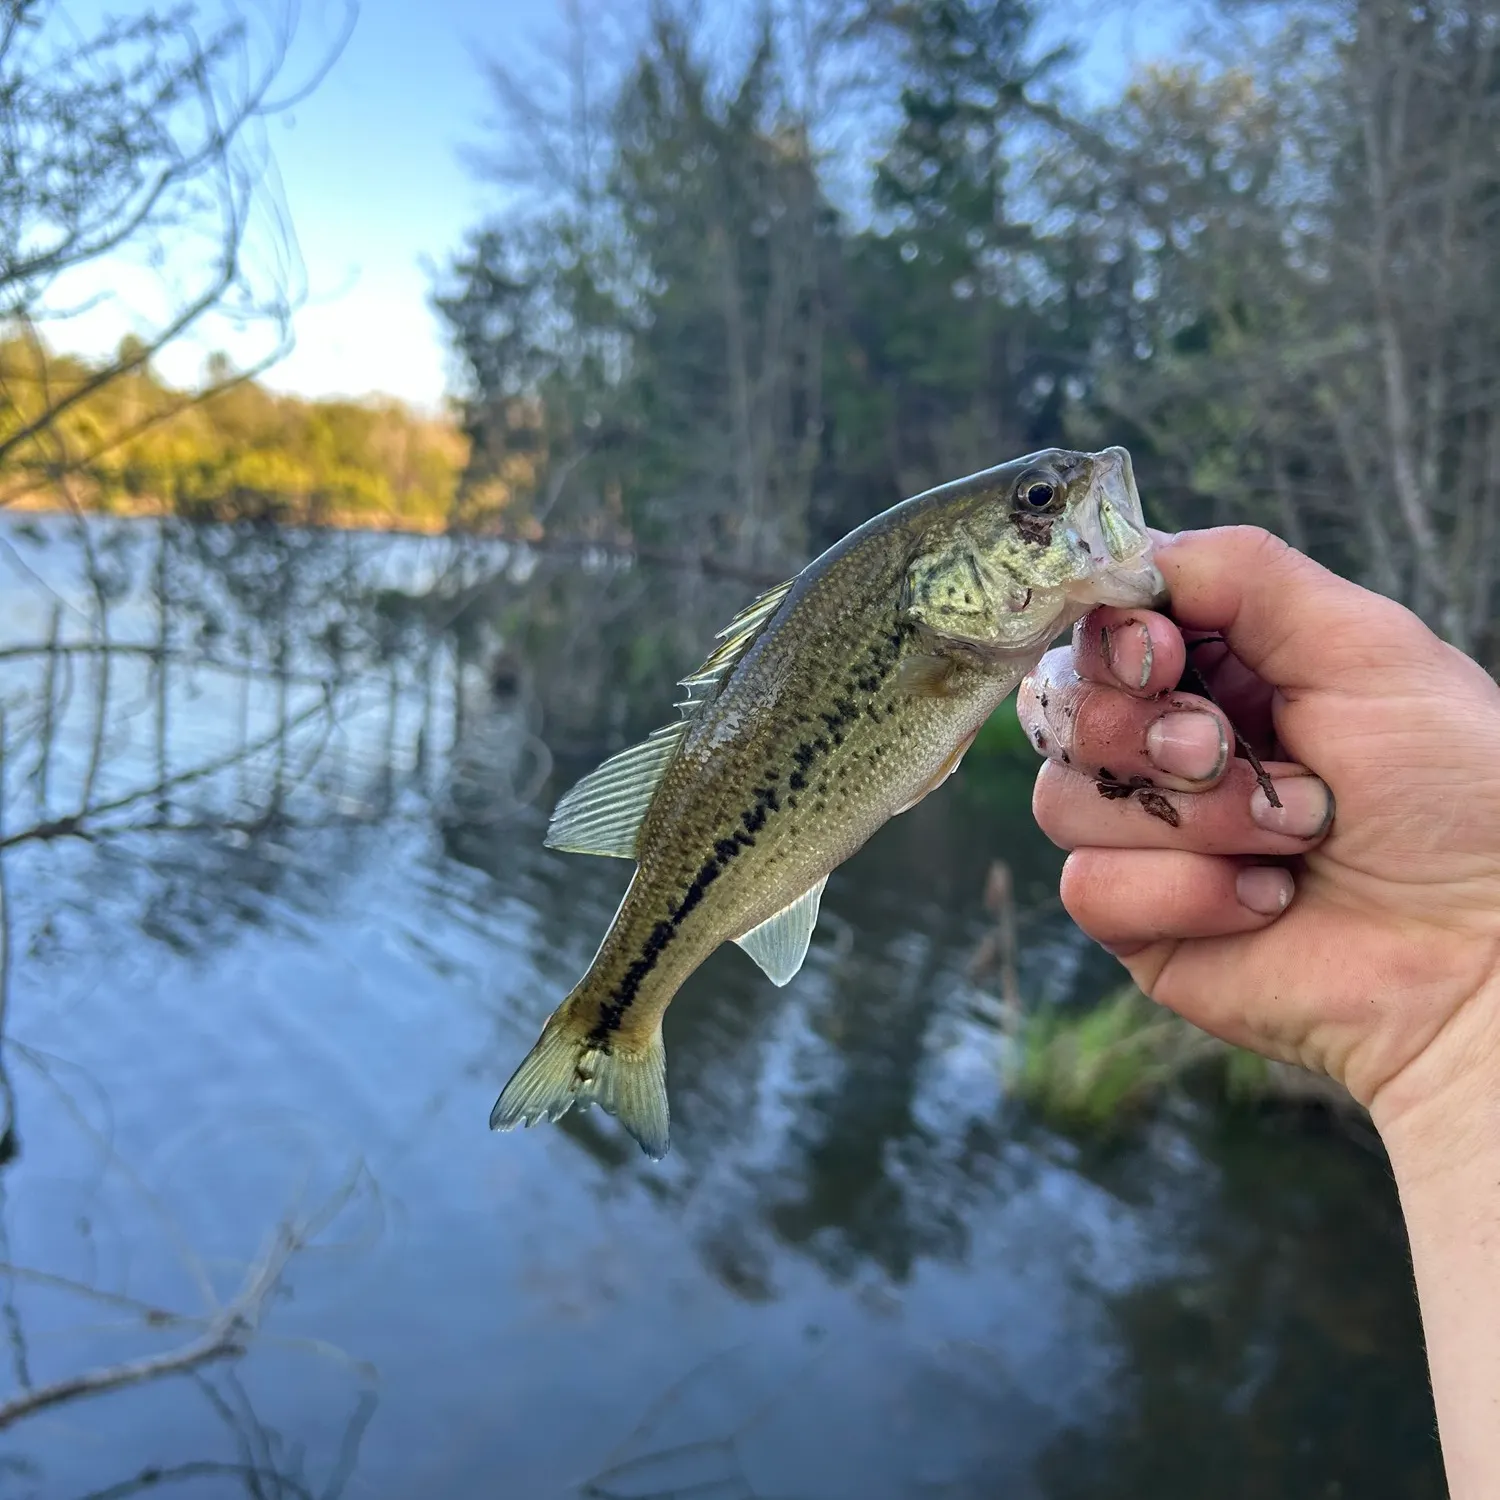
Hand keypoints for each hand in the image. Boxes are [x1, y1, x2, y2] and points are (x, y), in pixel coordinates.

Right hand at [1017, 526, 1499, 1145]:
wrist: (1484, 949)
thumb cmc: (1455, 794)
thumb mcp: (1364, 645)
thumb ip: (1243, 574)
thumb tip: (1128, 557)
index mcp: (1218, 672)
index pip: (1100, 629)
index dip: (1111, 640)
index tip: (1163, 658)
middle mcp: (1167, 749)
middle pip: (1060, 708)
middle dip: (1150, 732)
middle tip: (1232, 755)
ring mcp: (1146, 837)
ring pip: (1062, 800)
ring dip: (1189, 821)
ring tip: (1291, 841)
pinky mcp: (1139, 921)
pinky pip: (1089, 887)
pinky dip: (1186, 892)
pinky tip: (1266, 902)